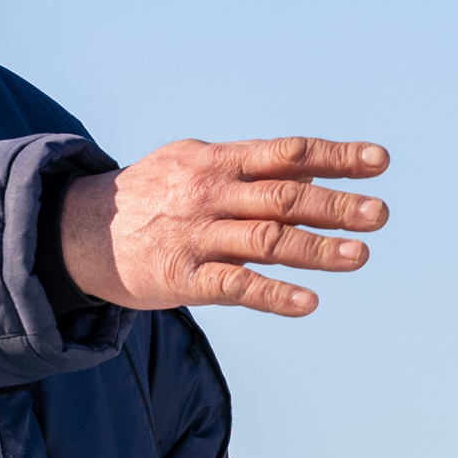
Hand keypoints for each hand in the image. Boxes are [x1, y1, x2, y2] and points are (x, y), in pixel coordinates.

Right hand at [58, 137, 388, 315]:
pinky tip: (308, 302)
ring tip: (360, 255)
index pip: (288, 154)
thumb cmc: (153, 196)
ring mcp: (197, 236)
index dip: (335, 157)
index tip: (379, 161)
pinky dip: (274, 295)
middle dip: (335, 205)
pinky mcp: (182, 277)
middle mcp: (211, 194)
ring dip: (316, 249)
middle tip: (380, 214)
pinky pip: (235, 287)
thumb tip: (315, 174)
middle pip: (284, 197)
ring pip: (266, 241)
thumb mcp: (194, 164)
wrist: (77, 229)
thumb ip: (249, 171)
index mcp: (219, 161)